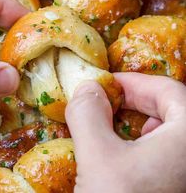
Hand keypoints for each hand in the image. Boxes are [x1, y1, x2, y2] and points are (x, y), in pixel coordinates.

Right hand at [66, 73, 185, 192]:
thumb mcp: (98, 159)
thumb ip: (88, 114)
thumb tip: (87, 88)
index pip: (168, 90)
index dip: (133, 82)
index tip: (106, 84)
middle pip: (172, 108)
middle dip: (136, 100)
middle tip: (108, 101)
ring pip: (173, 131)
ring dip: (142, 122)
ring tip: (117, 125)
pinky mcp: (179, 184)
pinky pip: (170, 152)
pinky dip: (149, 144)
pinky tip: (131, 155)